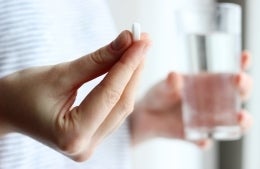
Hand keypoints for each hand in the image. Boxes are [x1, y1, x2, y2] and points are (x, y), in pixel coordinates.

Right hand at [0, 30, 150, 160]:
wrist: (7, 110)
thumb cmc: (22, 93)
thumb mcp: (59, 74)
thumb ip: (96, 60)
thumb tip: (125, 41)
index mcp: (71, 135)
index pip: (110, 94)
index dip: (128, 64)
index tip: (141, 40)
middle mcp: (84, 146)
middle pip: (121, 103)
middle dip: (134, 69)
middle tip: (142, 41)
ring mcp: (90, 145)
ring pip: (120, 107)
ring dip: (131, 77)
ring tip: (137, 50)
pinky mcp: (92, 137)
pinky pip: (114, 110)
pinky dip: (122, 87)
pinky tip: (127, 69)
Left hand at [130, 51, 252, 147]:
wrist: (146, 116)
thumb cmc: (159, 95)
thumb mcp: (162, 86)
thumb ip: (169, 83)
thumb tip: (174, 76)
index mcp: (208, 84)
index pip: (230, 73)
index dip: (241, 64)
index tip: (245, 56)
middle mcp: (213, 102)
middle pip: (238, 95)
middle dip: (243, 87)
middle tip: (239, 81)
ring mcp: (207, 120)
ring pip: (231, 122)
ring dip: (239, 121)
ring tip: (238, 118)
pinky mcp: (195, 136)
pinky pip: (204, 140)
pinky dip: (204, 141)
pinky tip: (201, 140)